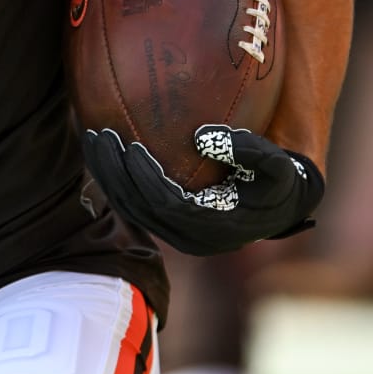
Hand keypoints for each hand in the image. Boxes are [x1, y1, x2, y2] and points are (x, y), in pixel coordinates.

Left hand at [82, 124, 323, 256]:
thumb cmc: (278, 181)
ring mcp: (176, 234)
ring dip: (108, 175)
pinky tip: (104, 150)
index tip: (130, 146)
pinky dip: (117, 179)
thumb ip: (249, 150)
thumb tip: (203, 136)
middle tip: (99, 136)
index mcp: (212, 226)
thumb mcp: (276, 165)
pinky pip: (134, 204)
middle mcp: (190, 238)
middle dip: (115, 173)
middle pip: (140, 208)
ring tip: (93, 139)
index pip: (167, 203)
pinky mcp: (168, 225)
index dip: (145, 177)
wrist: (279, 205)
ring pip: (131, 208)